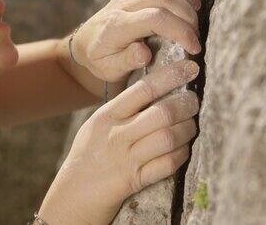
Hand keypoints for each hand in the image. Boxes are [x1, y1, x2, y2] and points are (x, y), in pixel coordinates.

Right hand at [38, 60, 199, 223]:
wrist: (70, 196)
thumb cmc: (88, 156)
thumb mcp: (97, 126)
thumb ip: (122, 110)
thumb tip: (156, 91)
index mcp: (107, 115)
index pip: (144, 88)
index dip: (171, 75)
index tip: (190, 67)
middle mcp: (116, 134)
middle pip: (162, 112)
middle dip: (186, 104)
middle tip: (194, 101)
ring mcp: (125, 159)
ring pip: (168, 137)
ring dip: (187, 130)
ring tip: (191, 125)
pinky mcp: (133, 181)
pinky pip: (167, 164)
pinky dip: (180, 155)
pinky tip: (183, 149)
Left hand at [72, 0, 201, 82]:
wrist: (87, 42)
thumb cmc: (102, 59)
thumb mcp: (110, 69)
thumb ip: (127, 61)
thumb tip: (144, 53)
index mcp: (118, 26)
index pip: (155, 18)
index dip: (180, 30)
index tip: (194, 47)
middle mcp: (123, 3)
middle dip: (187, 14)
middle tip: (197, 32)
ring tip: (197, 8)